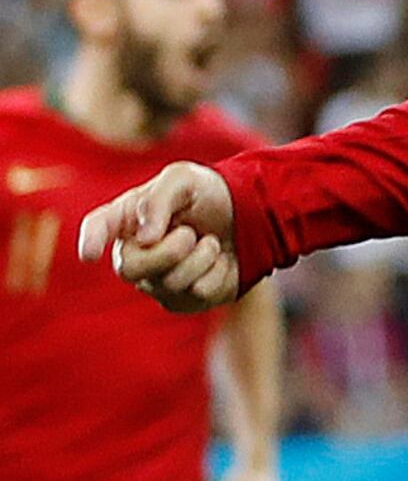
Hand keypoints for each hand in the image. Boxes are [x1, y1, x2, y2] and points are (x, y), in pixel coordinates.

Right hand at [79, 163, 241, 312]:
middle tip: (191, 234)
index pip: (98, 227)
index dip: (91, 240)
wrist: (244, 218)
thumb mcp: (184, 180)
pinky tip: (217, 261)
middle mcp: (132, 253)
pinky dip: (218, 272)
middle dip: (169, 251)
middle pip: (129, 269)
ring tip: (208, 242)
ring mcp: (154, 281)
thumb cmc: (203, 195)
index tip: (90, 254)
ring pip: (170, 283)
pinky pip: (198, 294)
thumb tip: (145, 239)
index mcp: (125, 218)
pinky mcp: (180, 300)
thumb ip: (159, 200)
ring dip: (202, 256)